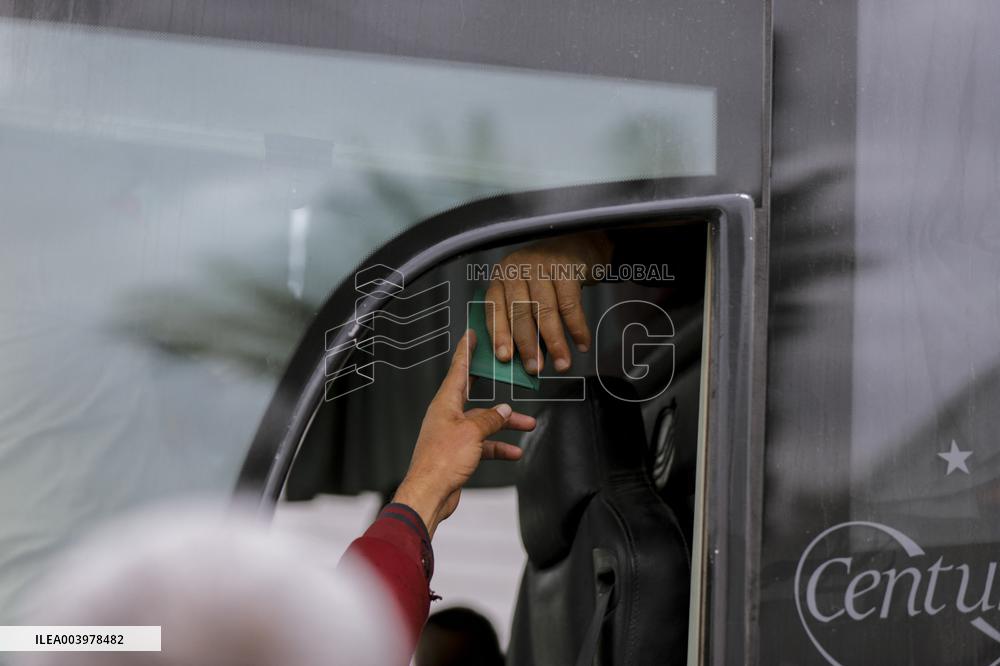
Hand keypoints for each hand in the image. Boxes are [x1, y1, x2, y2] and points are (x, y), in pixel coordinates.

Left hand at [393, 330, 535, 536]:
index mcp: (445, 404)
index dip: (466, 351)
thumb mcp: (472, 433)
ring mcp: (453, 435)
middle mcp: (447, 416)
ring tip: (527, 424)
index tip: (471, 336)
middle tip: (506, 373)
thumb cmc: (441, 461)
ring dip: (505, 425)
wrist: (429, 494)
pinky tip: (514, 452)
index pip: (458, 370)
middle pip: (476, 397)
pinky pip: (483, 444)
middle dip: (495, 388)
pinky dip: (498, 447)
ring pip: (484, 423)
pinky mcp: (458, 453)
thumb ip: (490, 419)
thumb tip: (503, 410)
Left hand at [485, 231, 612, 373]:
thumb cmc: (545, 276)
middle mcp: (517, 269)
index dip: (499, 334)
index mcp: (501, 277)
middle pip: (520, 312)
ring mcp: (541, 267)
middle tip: (535, 368)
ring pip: (545, 311)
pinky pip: (570, 304)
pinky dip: (577, 328)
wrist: (575, 244)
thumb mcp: (525, 290)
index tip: (505, 358)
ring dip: (555, 342)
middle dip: (528, 344)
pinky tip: (581, 344)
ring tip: (562, 364)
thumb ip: (520, 317)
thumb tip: (523, 357)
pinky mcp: (566, 269)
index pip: (495, 308)